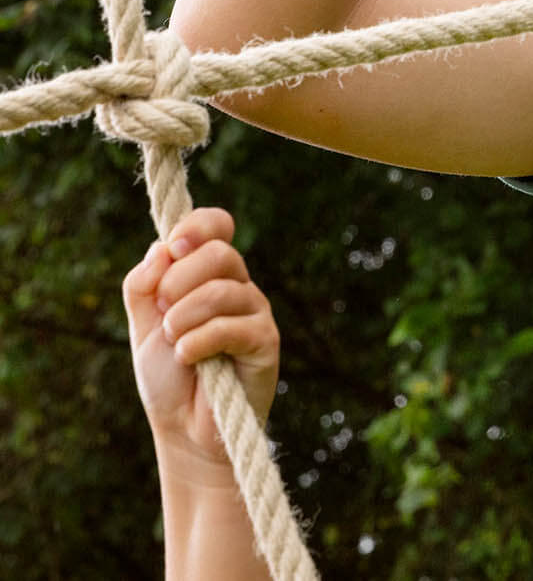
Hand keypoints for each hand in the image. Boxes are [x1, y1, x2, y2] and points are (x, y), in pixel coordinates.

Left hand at [123, 207, 278, 467]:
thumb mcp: (144, 326)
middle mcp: (238, 285)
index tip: (174, 246)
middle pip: (219, 253)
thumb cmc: (167, 377)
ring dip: (182, 319)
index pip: (218, 226)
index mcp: (210, 274)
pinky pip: (230, 326)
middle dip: (178, 282)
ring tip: (175, 344)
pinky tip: (188, 357)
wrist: (184, 430)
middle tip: (164, 315)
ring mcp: (255, 311)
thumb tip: (162, 247)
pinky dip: (197, 342)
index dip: (199, 226)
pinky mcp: (265, 341)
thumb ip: (143, 285)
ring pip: (221, 289)